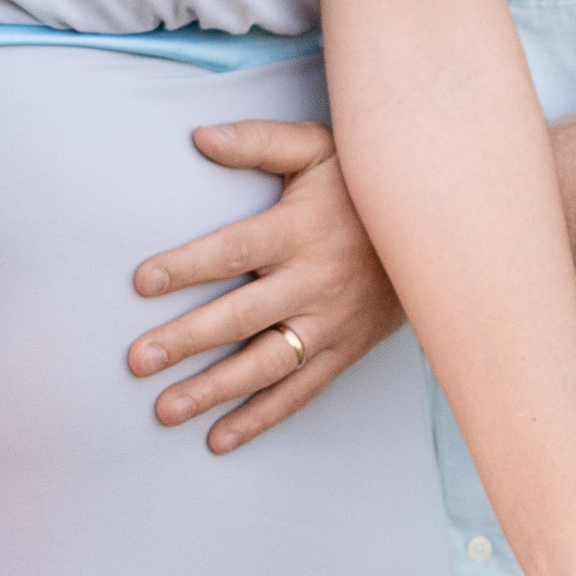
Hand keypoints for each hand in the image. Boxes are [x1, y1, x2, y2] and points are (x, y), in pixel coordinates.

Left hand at [129, 121, 404, 450]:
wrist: (437, 230)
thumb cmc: (361, 184)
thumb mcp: (317, 148)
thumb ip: (259, 141)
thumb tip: (200, 137)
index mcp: (298, 232)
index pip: (233, 251)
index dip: (187, 266)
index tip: (142, 282)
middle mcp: (313, 283)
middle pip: (241, 317)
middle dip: (187, 341)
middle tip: (138, 360)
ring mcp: (330, 324)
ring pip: (267, 365)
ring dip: (214, 391)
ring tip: (165, 409)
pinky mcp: (344, 352)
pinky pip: (299, 392)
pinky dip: (260, 418)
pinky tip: (219, 438)